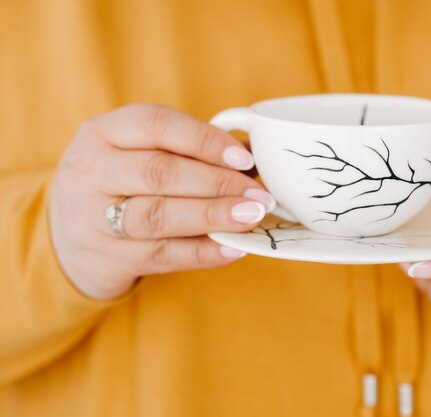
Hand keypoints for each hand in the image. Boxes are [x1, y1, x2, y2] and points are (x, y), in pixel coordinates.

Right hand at [50, 104, 273, 299]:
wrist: (68, 236)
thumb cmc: (120, 184)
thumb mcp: (135, 153)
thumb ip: (184, 150)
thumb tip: (251, 158)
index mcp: (102, 132)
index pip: (154, 124)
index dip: (204, 140)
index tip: (244, 158)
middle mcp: (90, 170)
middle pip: (159, 172)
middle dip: (217, 183)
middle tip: (258, 194)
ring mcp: (92, 217)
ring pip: (158, 215)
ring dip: (212, 216)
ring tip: (251, 217)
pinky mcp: (107, 257)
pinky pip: (161, 254)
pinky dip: (202, 252)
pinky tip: (233, 248)